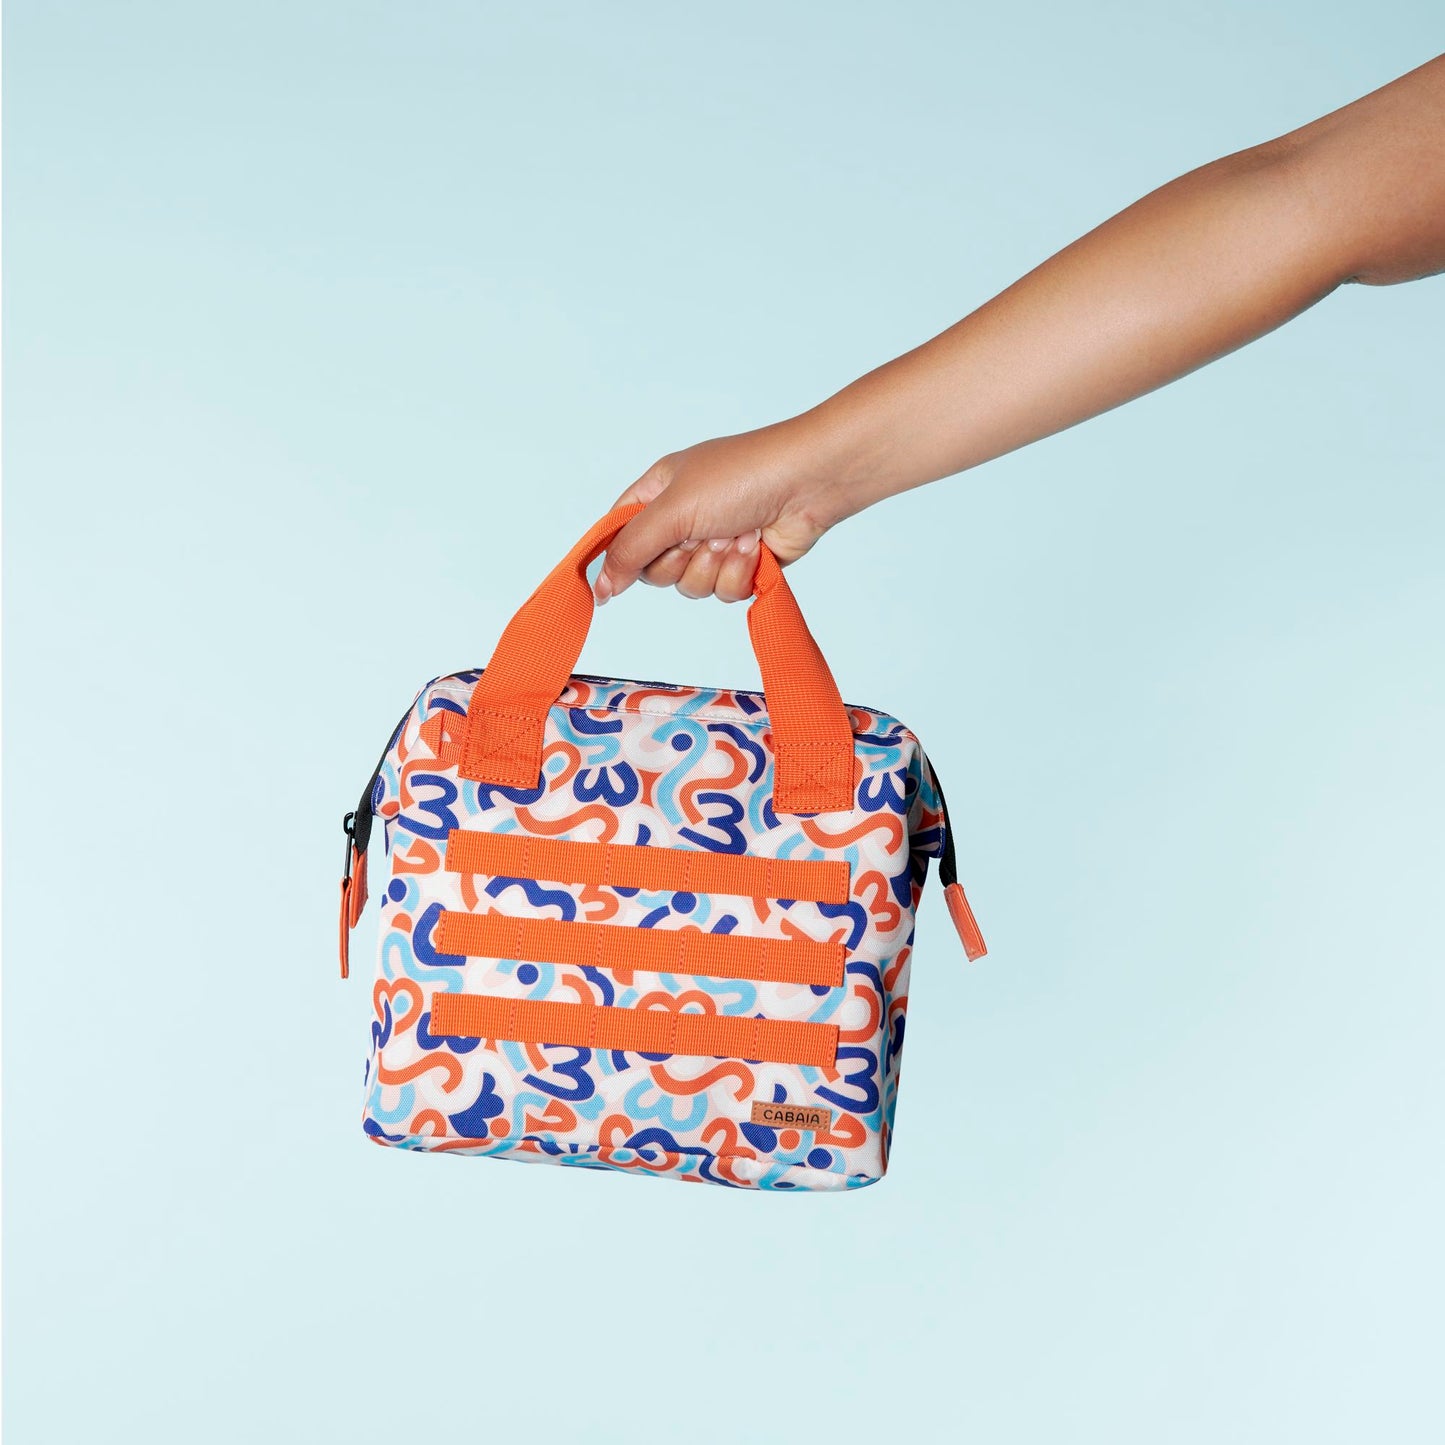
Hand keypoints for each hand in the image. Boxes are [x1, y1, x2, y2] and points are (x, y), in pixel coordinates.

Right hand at [595, 422, 842, 604]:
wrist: (807, 484)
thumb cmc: (740, 478)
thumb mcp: (672, 509)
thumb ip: (630, 549)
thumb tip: (599, 583)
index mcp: (658, 493)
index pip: (619, 534)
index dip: (614, 560)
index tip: (607, 587)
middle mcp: (682, 519)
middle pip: (654, 571)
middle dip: (679, 560)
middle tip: (700, 535)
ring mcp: (713, 543)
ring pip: (690, 586)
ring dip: (713, 565)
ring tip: (735, 534)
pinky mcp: (742, 565)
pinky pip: (723, 591)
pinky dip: (739, 572)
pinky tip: (755, 545)